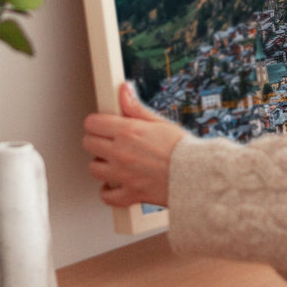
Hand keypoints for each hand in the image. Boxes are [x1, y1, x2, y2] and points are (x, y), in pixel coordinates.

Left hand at [82, 82, 186, 208]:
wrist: (197, 175)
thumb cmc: (183, 149)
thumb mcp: (159, 122)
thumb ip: (136, 107)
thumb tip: (124, 90)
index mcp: (128, 132)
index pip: (93, 123)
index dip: (97, 122)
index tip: (102, 124)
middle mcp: (121, 153)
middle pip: (88, 144)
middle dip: (96, 140)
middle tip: (108, 141)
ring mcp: (123, 175)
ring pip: (93, 169)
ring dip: (101, 164)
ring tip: (113, 161)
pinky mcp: (129, 193)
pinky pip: (107, 196)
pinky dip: (108, 191)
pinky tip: (114, 184)